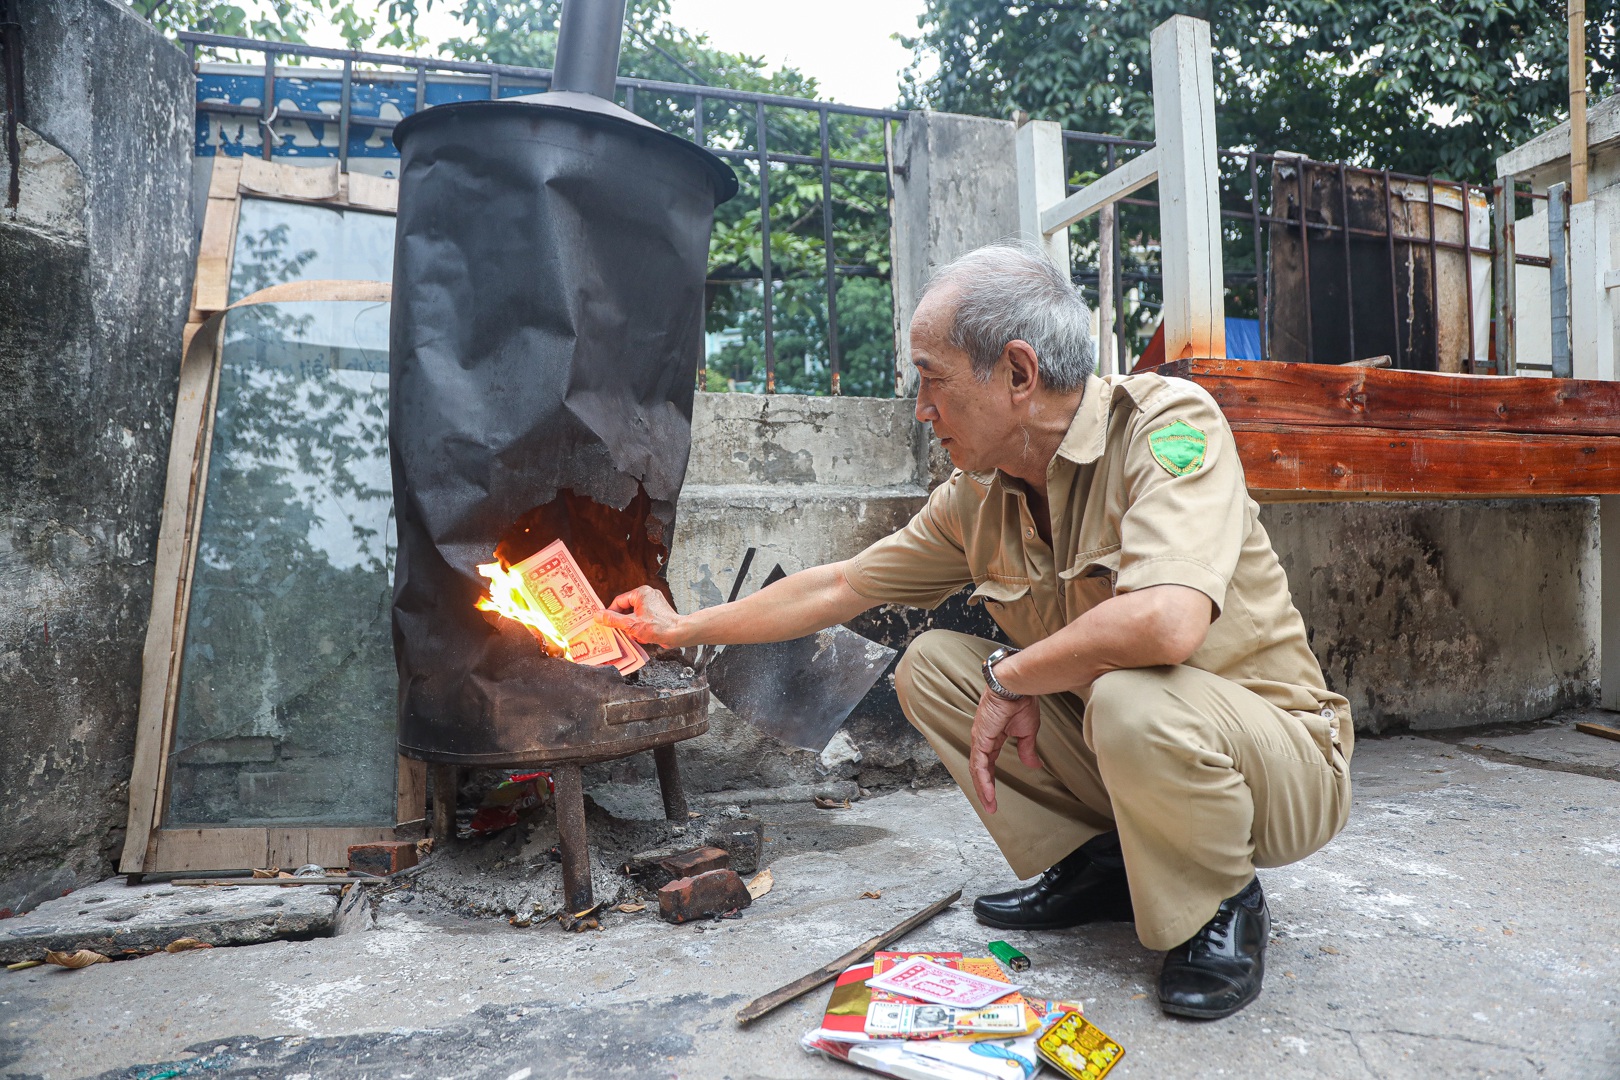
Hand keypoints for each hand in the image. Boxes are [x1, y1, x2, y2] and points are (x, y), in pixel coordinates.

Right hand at [602, 586, 685, 646]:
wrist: (679, 634)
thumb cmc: (658, 627)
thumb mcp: (631, 624)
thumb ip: (613, 620)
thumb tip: (598, 615)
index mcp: (641, 593)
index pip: (618, 601)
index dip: (611, 613)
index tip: (606, 623)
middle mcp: (648, 595)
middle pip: (626, 609)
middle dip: (624, 622)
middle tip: (621, 632)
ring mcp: (654, 603)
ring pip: (635, 615)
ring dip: (632, 627)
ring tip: (635, 635)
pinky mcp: (659, 612)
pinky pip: (643, 619)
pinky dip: (641, 628)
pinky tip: (643, 636)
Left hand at [968, 688, 1042, 814]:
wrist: (1016, 686)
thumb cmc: (1021, 701)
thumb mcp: (1026, 731)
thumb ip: (1026, 749)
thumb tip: (1033, 765)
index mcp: (991, 737)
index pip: (987, 763)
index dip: (990, 780)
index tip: (994, 796)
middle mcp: (982, 739)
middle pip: (980, 770)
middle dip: (984, 789)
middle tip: (990, 806)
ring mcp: (979, 739)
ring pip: (978, 770)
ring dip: (983, 789)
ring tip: (990, 805)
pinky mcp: (981, 738)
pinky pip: (979, 764)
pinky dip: (983, 780)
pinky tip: (988, 792)